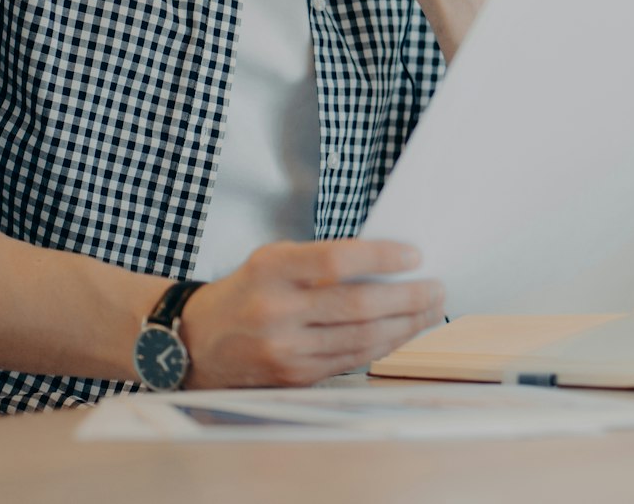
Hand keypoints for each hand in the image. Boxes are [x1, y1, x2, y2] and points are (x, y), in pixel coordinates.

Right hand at [180, 239, 442, 387]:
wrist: (195, 342)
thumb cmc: (247, 290)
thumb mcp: (274, 258)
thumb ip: (322, 258)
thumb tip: (389, 262)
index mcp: (272, 270)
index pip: (337, 260)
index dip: (382, 257)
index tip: (415, 256)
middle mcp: (277, 311)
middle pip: (358, 305)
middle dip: (408, 298)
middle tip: (437, 289)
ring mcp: (285, 349)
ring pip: (361, 339)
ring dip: (405, 326)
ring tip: (430, 310)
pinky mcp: (293, 377)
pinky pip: (350, 360)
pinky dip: (383, 346)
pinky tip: (403, 333)